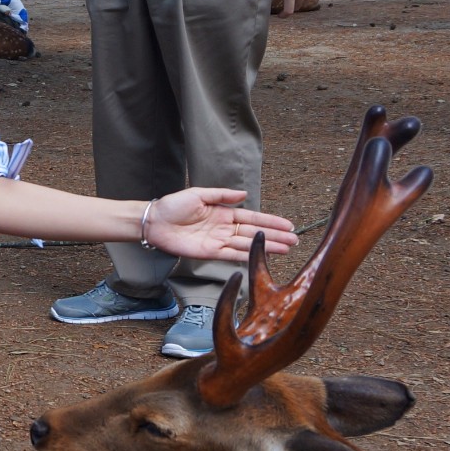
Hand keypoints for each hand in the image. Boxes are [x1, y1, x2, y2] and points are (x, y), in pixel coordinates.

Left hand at [145, 189, 297, 261]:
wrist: (154, 221)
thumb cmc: (173, 206)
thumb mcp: (199, 194)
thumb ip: (221, 195)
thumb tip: (244, 193)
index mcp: (224, 213)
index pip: (252, 218)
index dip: (270, 222)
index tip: (288, 225)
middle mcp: (224, 228)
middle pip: (254, 234)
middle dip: (275, 237)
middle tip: (295, 241)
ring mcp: (218, 241)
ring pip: (247, 245)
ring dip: (267, 247)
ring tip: (286, 249)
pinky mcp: (209, 253)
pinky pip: (232, 255)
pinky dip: (247, 256)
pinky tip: (261, 257)